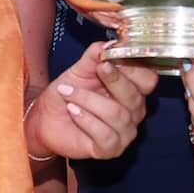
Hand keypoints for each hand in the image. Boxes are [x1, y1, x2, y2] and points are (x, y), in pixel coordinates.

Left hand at [26, 43, 159, 160]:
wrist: (45, 118)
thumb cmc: (67, 93)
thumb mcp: (81, 68)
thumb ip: (96, 54)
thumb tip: (110, 43)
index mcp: (133, 90)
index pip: (148, 79)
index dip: (132, 68)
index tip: (110, 58)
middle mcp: (134, 112)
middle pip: (135, 96)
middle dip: (113, 80)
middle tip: (94, 70)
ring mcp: (125, 132)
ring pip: (117, 114)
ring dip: (89, 100)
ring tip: (68, 93)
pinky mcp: (110, 149)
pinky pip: (105, 134)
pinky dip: (86, 119)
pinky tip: (72, 111)